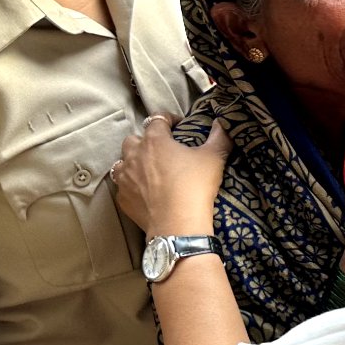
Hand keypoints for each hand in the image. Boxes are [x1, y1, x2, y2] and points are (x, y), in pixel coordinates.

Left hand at [113, 115, 227, 237]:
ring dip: (132, 162)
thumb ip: (219, 136)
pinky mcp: (123, 199)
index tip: (179, 125)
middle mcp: (134, 155)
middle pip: (133, 139)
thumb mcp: (214, 158)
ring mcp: (125, 178)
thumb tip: (222, 122)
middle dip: (145, 140)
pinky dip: (131, 185)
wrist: (178, 225)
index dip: (169, 119)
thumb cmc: (195, 187)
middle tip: (161, 150)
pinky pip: (123, 186)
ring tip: (147, 170)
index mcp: (155, 141)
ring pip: (122, 162)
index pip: (157, 119)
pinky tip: (144, 192)